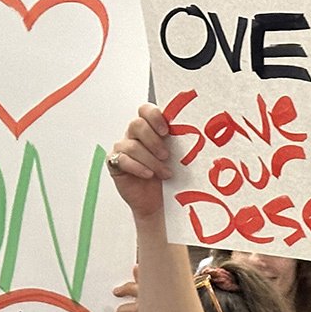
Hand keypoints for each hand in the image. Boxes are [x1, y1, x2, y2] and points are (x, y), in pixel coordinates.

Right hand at [109, 103, 175, 221]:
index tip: (166, 131)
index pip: (146, 110)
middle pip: (136, 124)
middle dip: (153, 141)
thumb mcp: (175, 157)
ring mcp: (122, 147)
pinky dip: (138, 167)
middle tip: (166, 155)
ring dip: (151, 160)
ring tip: (164, 173)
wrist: (157, 201)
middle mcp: (133, 134)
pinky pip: (122, 159)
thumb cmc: (166, 176)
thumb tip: (195, 133)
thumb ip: (178, 142)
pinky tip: (148, 175)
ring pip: (132, 145)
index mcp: (149, 127)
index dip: (154, 117)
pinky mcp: (114, 162)